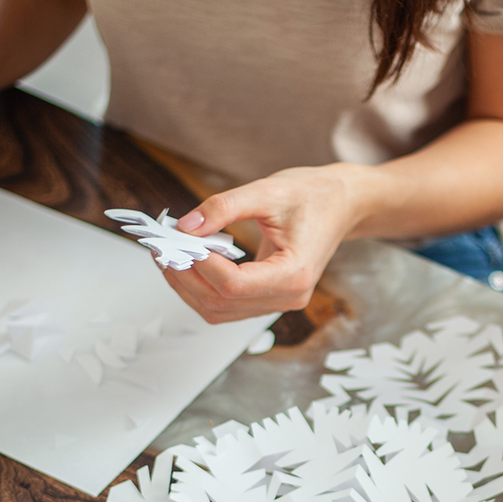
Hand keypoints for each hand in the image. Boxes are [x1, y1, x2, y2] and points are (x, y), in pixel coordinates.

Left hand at [162, 164, 368, 322]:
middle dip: (185, 277)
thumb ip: (223, 208)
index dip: (201, 266)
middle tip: (162, 247)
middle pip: (221, 303)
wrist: (340, 205)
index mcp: (295, 274)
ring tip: (169, 255)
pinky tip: (187, 263)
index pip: (235, 285)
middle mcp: (289, 297)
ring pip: (219, 310)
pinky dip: (200, 288)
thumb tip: (184, 226)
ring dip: (188, 286)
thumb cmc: (312, 196)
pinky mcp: (268, 298)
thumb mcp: (267, 191)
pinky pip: (226, 305)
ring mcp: (279, 302)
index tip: (178, 240)